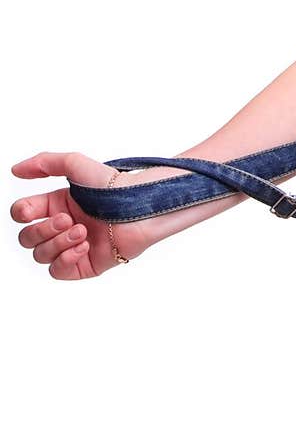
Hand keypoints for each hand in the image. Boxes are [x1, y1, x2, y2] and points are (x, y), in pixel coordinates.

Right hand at [10, 151, 156, 279]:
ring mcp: (72, 246)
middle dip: (43, 230)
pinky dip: (65, 259)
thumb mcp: (76, 165)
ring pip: (41, 255)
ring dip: (58, 243)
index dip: (22, 213)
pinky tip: (84, 246)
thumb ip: (44, 163)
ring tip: (83, 231)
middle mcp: (62, 226)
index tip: (32, 211)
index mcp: (56, 204)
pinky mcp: (85, 264)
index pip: (22, 213)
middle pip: (27, 238)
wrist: (139, 208)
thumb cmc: (113, 185)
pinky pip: (58, 271)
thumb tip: (15, 170)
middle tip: (69, 220)